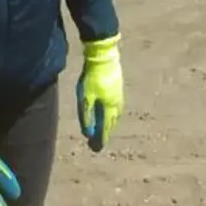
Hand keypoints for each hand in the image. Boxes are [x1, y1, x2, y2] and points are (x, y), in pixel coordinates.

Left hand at [77, 35, 123, 151]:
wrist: (103, 56)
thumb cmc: (92, 77)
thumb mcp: (85, 98)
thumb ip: (86, 116)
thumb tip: (87, 133)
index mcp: (109, 108)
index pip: (104, 129)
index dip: (100, 140)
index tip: (96, 149)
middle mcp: (117, 104)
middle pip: (110, 123)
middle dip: (104, 133)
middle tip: (98, 143)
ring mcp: (119, 95)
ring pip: (114, 115)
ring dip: (109, 124)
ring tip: (104, 129)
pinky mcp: (118, 87)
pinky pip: (115, 106)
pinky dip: (111, 113)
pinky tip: (108, 111)